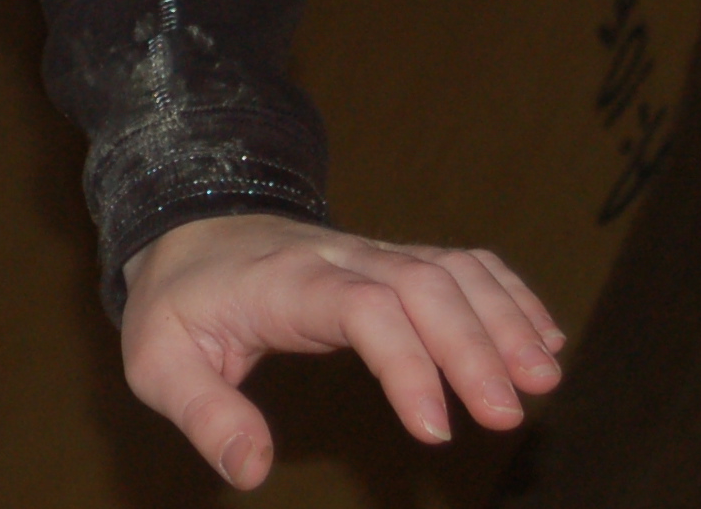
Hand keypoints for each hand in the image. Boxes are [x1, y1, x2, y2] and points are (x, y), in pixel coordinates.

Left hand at [121, 214, 565, 489]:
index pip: (360, 305)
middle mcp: (339, 258)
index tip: (433, 428)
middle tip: (507, 416)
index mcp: (284, 283)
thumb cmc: (177, 304)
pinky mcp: (391, 260)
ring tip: (544, 381)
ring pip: (451, 269)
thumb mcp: (157, 362)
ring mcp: (370, 254)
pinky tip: (543, 341)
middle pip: (421, 284)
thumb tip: (250, 468)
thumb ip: (202, 412)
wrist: (183, 232)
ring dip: (504, 319)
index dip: (405, 361)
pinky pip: (461, 263)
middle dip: (473, 346)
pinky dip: (508, 295)